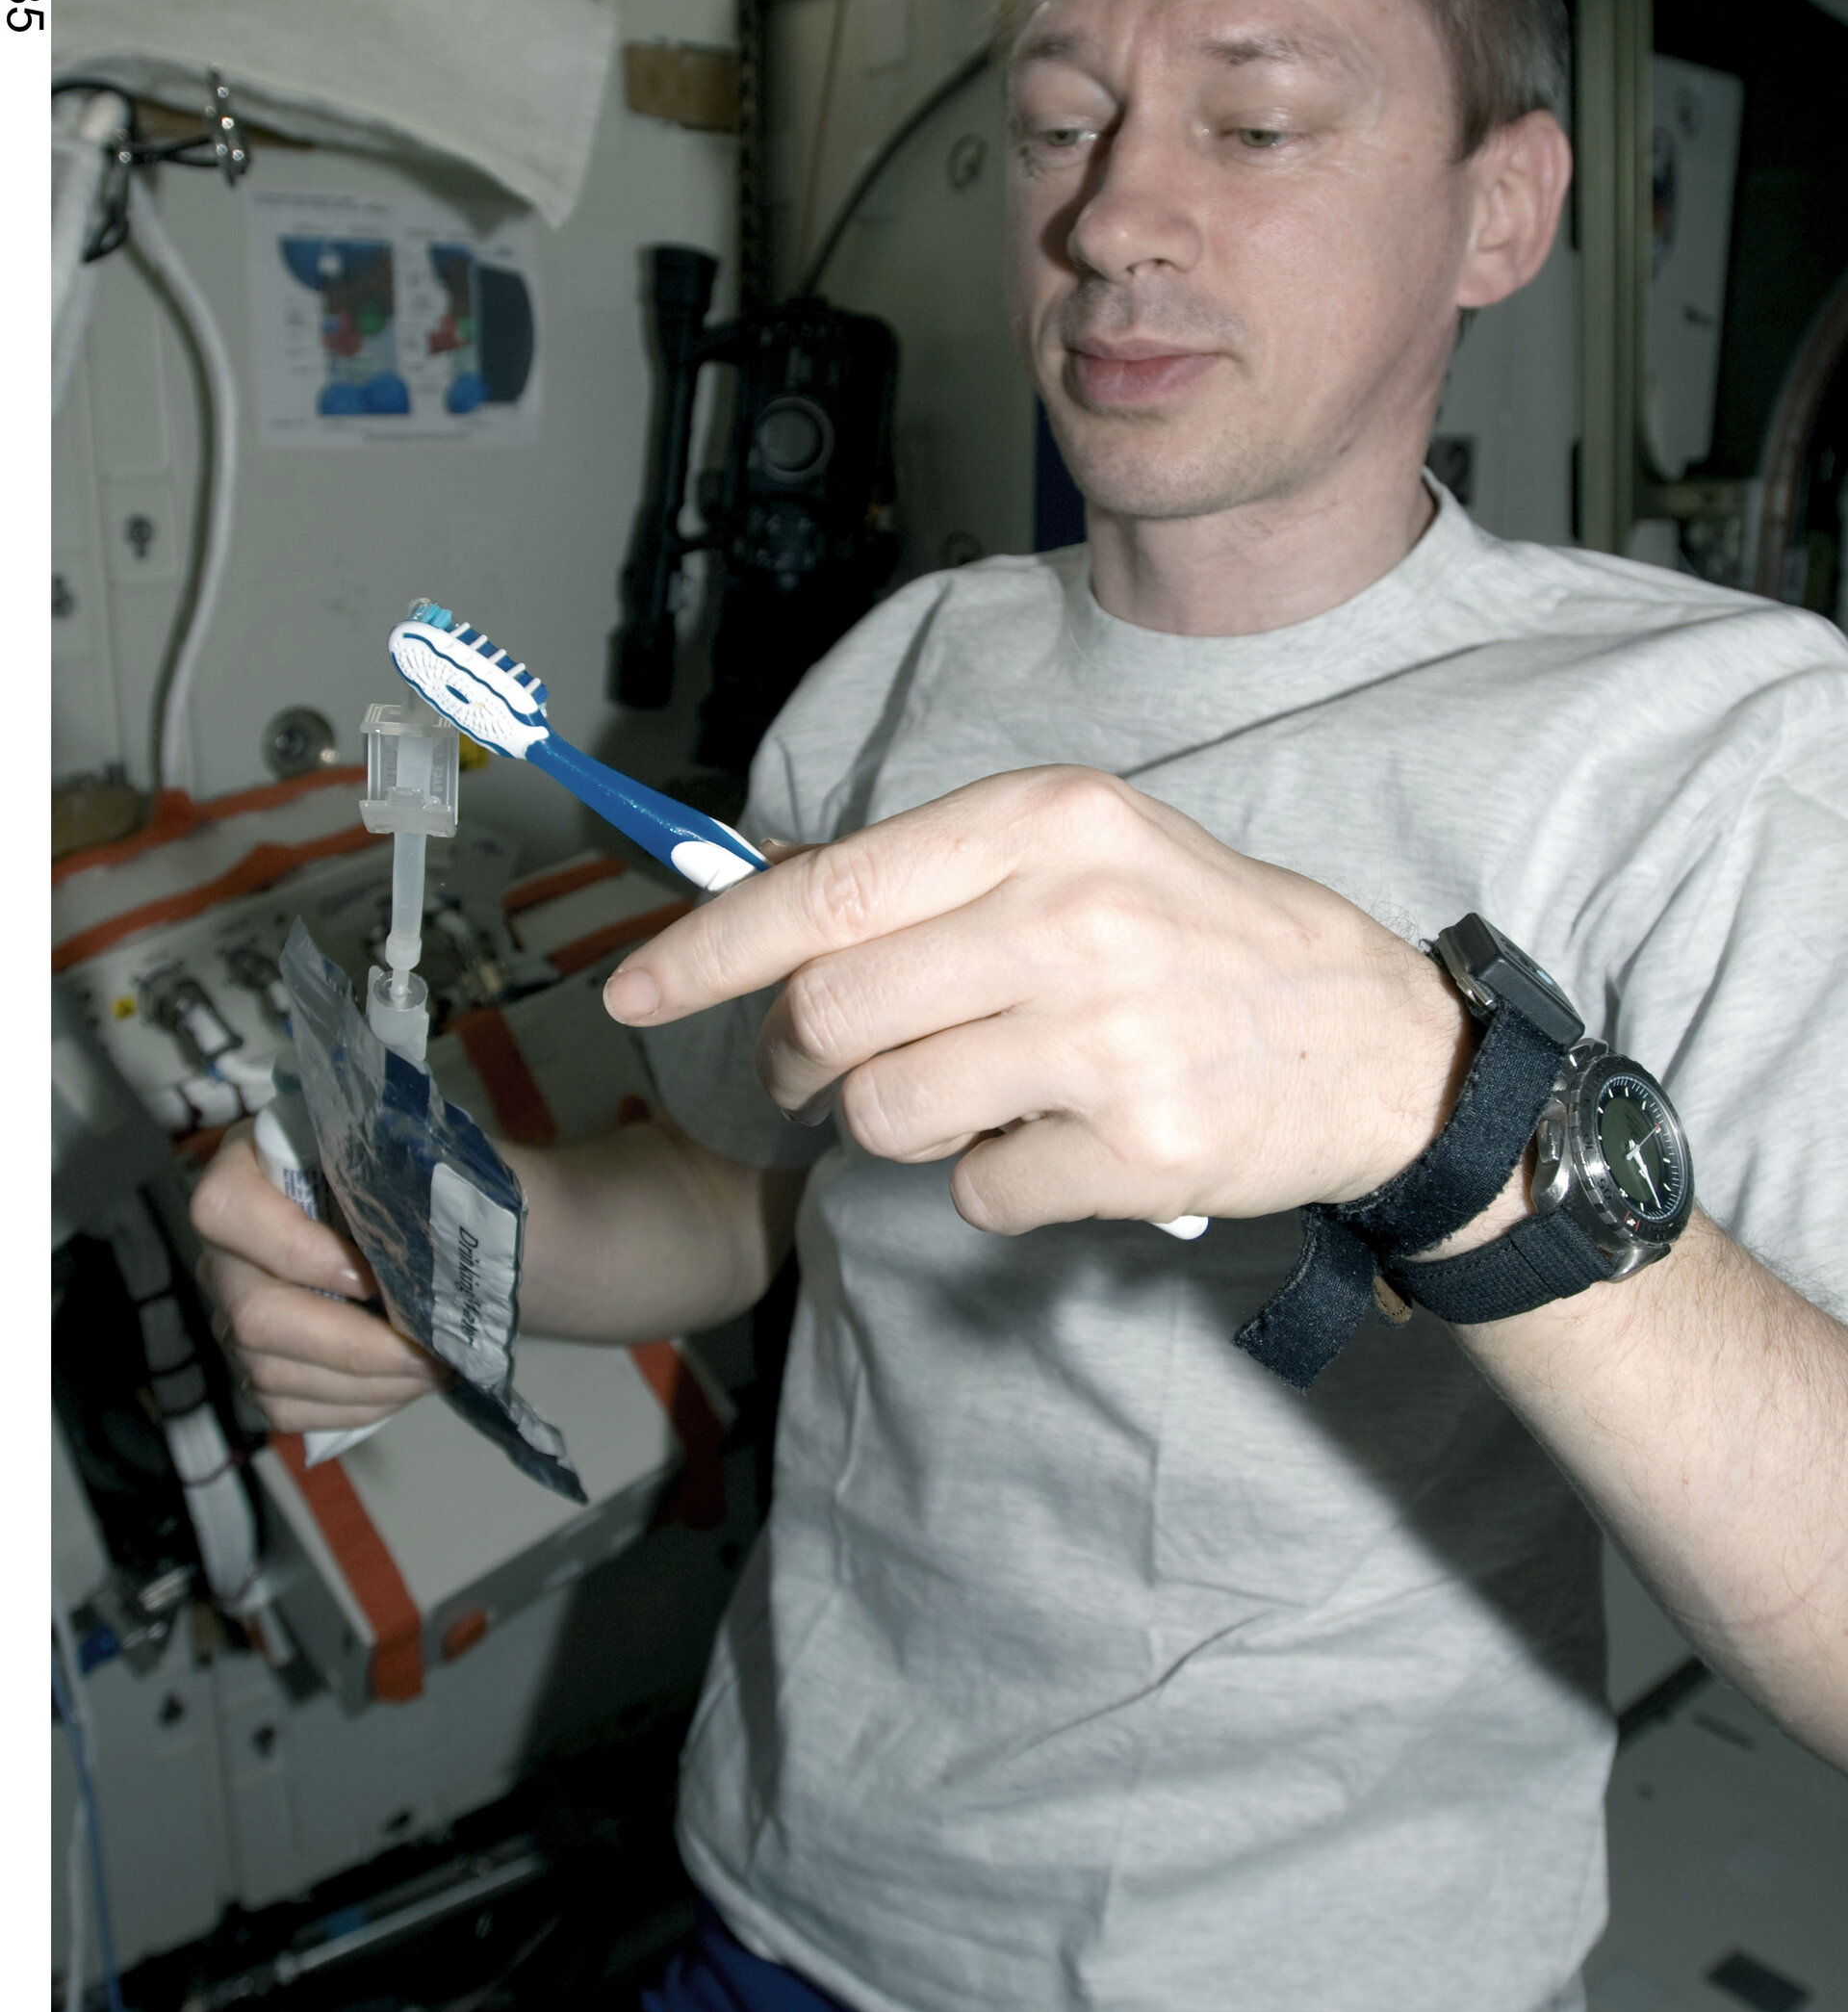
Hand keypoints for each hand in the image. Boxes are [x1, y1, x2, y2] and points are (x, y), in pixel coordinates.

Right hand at [191, 1124, 446, 1432]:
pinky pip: (284, 1406)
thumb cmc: (409, 1173)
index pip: (228, 1210)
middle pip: (254, 1313)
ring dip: (362, 1385)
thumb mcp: (408, 1153)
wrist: (406, 1211)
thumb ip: (407, 1172)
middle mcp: (225, 1246)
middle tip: (428, 1351)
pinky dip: (351, 1407)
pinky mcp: (253, 1362)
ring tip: (433, 1371)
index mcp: (246, 1170)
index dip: (293, 1250)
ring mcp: (231, 1310)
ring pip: (270, 1371)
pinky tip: (404, 1388)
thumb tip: (443, 1225)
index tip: (372, 1276)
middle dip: (352, 1346)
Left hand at [605, 768, 1470, 1234]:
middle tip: (823, 1072)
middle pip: (830, 1011)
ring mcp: (1110, 1035)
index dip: (704, 950)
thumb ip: (932, 877)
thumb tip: (760, 908)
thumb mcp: (1084, 854)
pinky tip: (1056, 1143)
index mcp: (1045, 820)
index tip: (629, 993)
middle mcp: (1072, 915)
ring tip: (967, 1100)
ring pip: (885, 1112)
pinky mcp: (1141, 1146)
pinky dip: (990, 1183)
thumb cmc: (1207, 942)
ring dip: (891, 1126)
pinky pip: (976, 1191)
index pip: (824, 891)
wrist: (1376, 1044)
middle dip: (796, 1060)